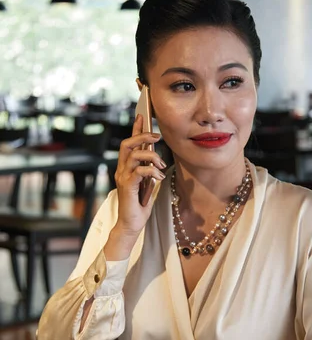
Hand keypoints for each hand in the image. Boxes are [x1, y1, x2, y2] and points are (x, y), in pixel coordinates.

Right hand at [113, 114, 165, 235]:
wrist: (133, 223)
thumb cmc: (141, 204)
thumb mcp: (148, 183)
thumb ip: (150, 170)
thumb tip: (158, 158)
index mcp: (126, 167)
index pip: (129, 143)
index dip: (135, 129)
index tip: (142, 116)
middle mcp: (122, 169)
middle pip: (128, 144)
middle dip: (143, 136)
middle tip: (158, 137)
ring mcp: (123, 177)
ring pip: (134, 155)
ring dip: (152, 156)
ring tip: (161, 165)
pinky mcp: (127, 186)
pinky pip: (140, 171)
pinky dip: (152, 171)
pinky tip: (159, 177)